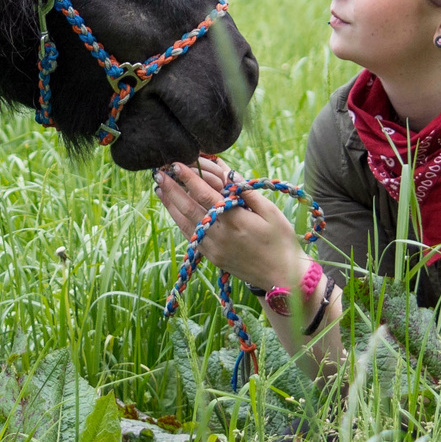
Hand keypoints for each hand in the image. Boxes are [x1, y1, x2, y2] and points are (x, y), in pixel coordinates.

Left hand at [153, 156, 312, 292]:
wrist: (282, 277)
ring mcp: (213, 248)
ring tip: (160, 189)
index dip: (189, 178)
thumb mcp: (271, 212)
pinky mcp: (212, 257)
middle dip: (172, 189)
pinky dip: (179, 222)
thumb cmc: (281, 240)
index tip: (176, 164)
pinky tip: (174, 211)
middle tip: (158, 173)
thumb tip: (229, 174)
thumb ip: (247, 193)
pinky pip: (190, 237)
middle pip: (188, 208)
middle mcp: (220, 234)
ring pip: (184, 223)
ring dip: (171, 205)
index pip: (205, 194)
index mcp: (235, 220)